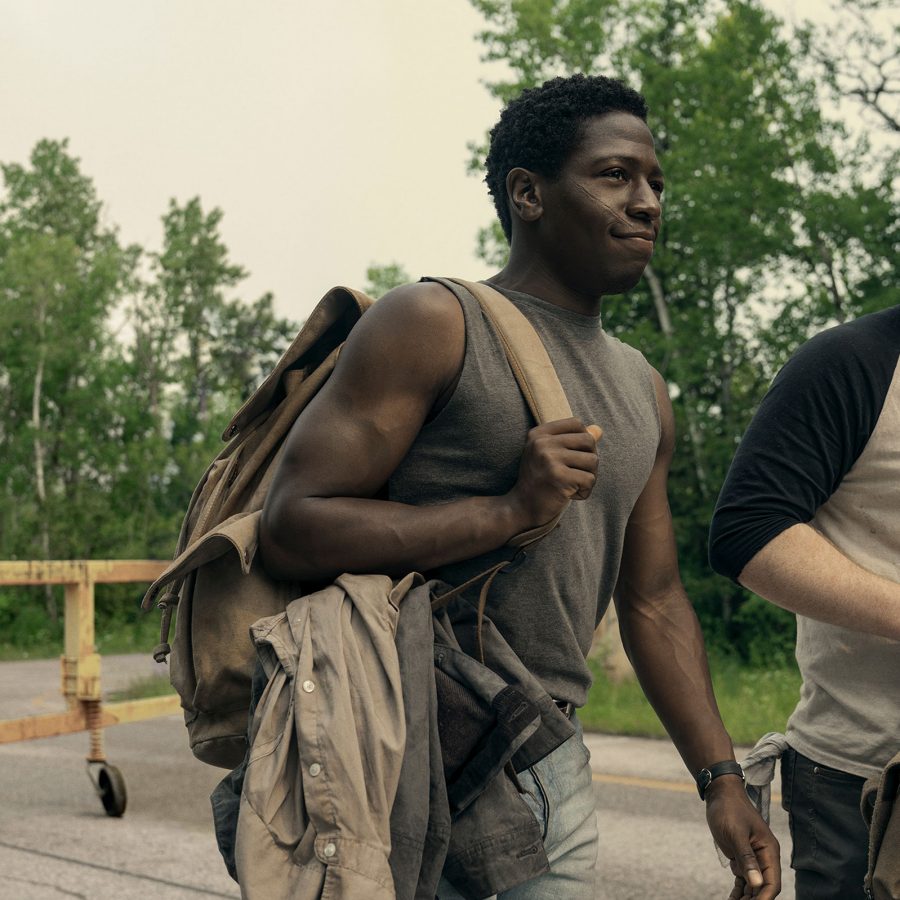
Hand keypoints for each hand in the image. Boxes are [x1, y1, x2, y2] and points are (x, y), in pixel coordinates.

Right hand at [507, 418, 601, 527]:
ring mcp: (549, 458)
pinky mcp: (558, 476)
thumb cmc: (541, 480)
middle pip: (588, 440)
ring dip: (589, 477)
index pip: (576, 424)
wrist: (522, 507)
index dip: (584, 440)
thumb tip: (599, 429)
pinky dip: (585, 491)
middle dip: (590, 460)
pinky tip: (572, 496)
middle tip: (578, 474)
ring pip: (593, 460)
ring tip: (574, 485)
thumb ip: (574, 441)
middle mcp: (542, 442)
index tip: (574, 458)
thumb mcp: (551, 455)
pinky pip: (590, 479)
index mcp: (539, 433)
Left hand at [705, 777, 780, 898]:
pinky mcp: (741, 857)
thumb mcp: (735, 832)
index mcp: (769, 851)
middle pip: (763, 887)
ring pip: (753, 886)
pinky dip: (739, 891)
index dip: (764, 897)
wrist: (720, 793)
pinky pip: (743, 879)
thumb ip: (746, 857)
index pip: (771, 882)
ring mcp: (753, 858)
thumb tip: (757, 883)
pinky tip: (732, 899)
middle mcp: (764, 857)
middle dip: (754, 899)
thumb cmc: (729, 809)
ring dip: (746, 898)